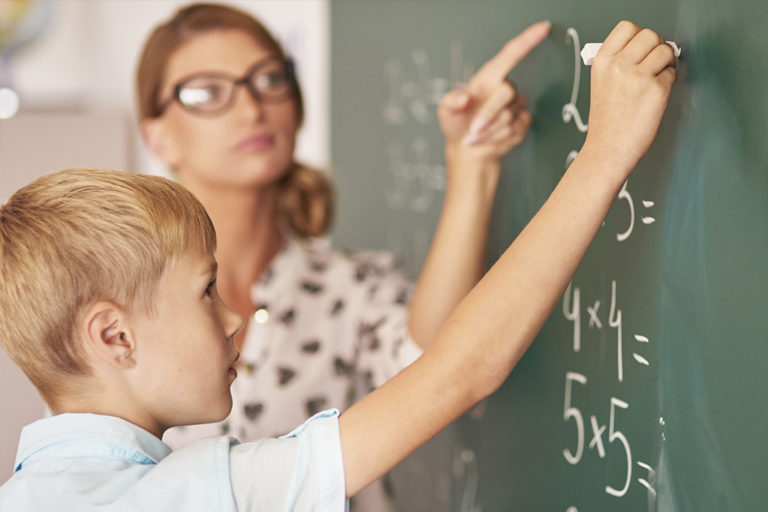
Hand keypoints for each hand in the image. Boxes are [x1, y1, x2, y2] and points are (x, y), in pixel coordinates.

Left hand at [438, 21, 549, 161]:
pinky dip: (495, 139)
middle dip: (489, 114)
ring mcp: (516, 106)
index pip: (510, 55)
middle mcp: (504, 88)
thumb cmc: (457, 124)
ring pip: (509, 117)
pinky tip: (485, 140)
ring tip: (473, 138)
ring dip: (488, 132)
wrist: (467, 149)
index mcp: (489, 77)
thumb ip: (450, 102)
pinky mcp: (523, 123)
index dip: (527, 41)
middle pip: (507, 92)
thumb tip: (462, 98)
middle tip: (473, 130)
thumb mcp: (446, 112)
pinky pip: (514, 131)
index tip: (542, 28)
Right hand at [582, 21, 676, 171]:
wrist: (608, 148)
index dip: (639, 35)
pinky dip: (668, 82)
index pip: (627, 28)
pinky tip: (656, 95)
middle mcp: (619, 65)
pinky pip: (672, 74)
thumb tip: (645, 49)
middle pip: (650, 35)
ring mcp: (638, 77)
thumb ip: (618, 62)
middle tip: (654, 62)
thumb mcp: (601, 84)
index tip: (641, 47)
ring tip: (656, 78)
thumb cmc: (606, 121)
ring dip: (666, 63)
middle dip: (656, 47)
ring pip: (665, 51)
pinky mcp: (656, 90)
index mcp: (602, 61)